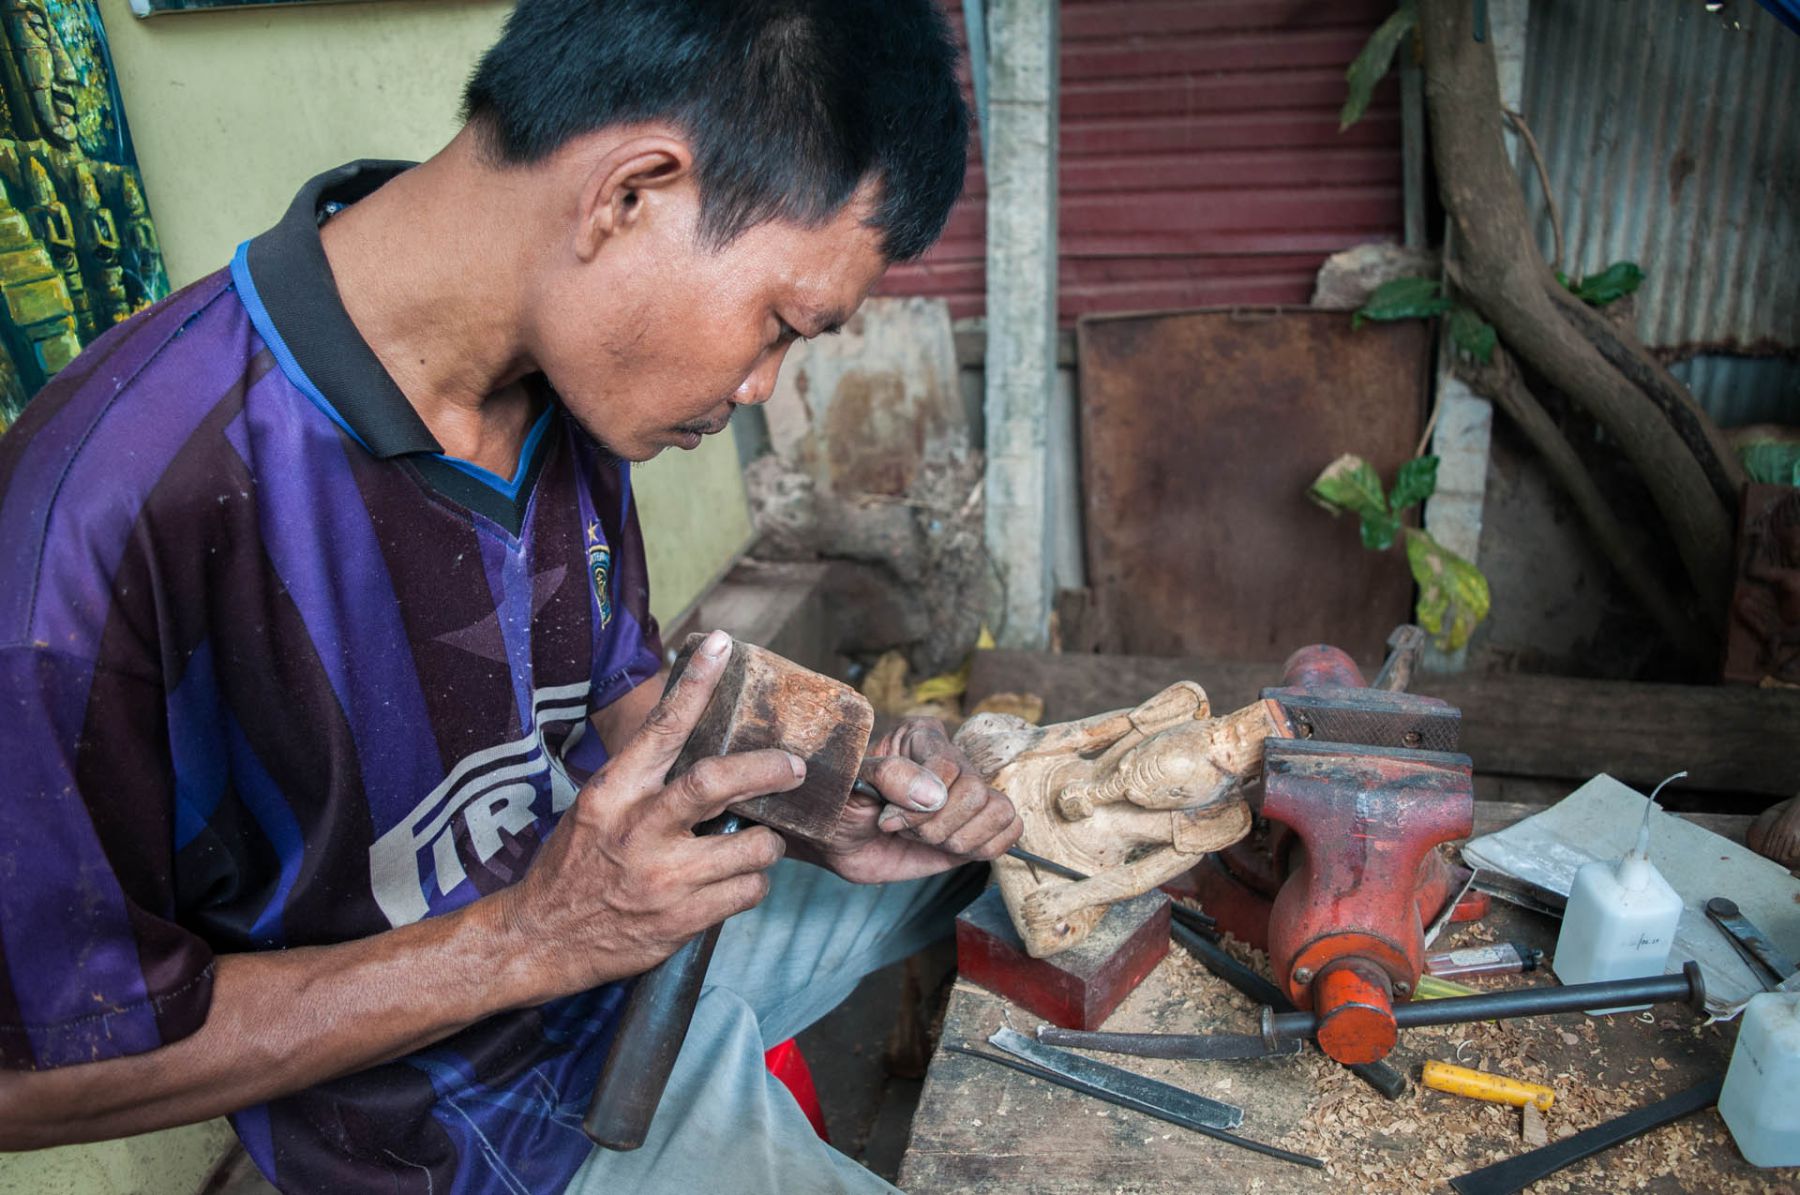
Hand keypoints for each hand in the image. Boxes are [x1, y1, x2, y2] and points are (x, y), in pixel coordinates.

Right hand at [490, 630, 798, 998]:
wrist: (541, 938)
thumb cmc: (576, 864)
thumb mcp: (598, 806)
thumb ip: (644, 776)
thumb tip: (696, 732)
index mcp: (614, 793)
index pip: (660, 728)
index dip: (694, 684)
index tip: (720, 646)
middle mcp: (639, 831)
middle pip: (716, 783)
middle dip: (766, 770)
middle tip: (795, 768)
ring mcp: (663, 879)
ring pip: (752, 847)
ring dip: (766, 843)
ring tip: (754, 843)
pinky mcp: (682, 920)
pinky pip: (748, 891)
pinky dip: (752, 882)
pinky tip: (735, 881)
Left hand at [803, 717, 1021, 883]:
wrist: (837, 841)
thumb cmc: (841, 803)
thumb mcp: (852, 783)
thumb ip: (888, 777)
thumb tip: (934, 795)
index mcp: (922, 737)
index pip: (949, 765)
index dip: (920, 802)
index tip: (887, 818)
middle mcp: (953, 762)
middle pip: (977, 793)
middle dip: (936, 825)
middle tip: (904, 830)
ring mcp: (968, 796)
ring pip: (1000, 812)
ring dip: (958, 838)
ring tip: (926, 839)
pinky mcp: (976, 828)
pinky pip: (1010, 833)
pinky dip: (983, 847)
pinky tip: (948, 849)